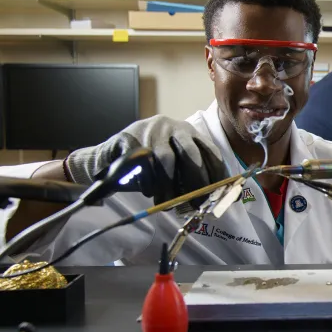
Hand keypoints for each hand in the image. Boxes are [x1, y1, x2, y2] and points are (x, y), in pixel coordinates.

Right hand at [64, 115, 227, 211]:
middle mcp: (172, 127)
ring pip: (165, 158)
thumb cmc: (150, 168)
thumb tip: (223, 200)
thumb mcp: (175, 170)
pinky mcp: (127, 138)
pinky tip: (148, 192)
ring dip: (168, 185)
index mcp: (189, 133)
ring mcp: (149, 130)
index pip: (210, 152)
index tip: (219, 196)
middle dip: (196, 181)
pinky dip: (146, 180)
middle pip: (190, 153)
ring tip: (167, 203)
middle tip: (196, 204)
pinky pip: (141, 162)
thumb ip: (194, 180)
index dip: (217, 175)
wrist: (108, 159)